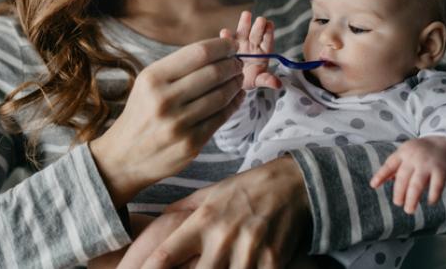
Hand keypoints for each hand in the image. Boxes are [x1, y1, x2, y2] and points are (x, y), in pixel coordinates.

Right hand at [90, 37, 245, 206]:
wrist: (124, 157)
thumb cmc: (141, 113)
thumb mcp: (148, 83)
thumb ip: (179, 67)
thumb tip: (218, 50)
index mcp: (153, 79)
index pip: (199, 53)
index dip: (222, 46)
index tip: (231, 45)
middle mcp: (164, 100)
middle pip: (214, 73)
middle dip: (233, 65)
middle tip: (238, 62)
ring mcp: (178, 124)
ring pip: (221, 95)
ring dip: (236, 83)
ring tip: (238, 78)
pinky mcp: (191, 144)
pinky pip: (221, 118)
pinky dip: (234, 104)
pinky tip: (237, 97)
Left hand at [140, 156, 311, 268]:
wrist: (292, 184)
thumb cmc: (245, 190)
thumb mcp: (210, 193)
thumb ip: (182, 212)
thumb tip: (153, 223)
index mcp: (203, 220)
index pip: (166, 254)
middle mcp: (223, 236)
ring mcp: (249, 250)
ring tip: (221, 267)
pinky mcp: (273, 260)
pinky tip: (245, 268)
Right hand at [220, 11, 280, 89]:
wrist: (232, 81)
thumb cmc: (250, 79)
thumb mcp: (258, 80)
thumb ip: (267, 80)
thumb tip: (278, 85)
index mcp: (262, 53)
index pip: (267, 42)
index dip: (269, 33)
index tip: (270, 24)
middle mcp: (252, 45)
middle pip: (256, 34)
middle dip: (258, 27)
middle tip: (261, 19)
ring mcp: (240, 44)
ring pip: (243, 32)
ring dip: (245, 23)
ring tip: (246, 14)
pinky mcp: (228, 45)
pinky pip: (227, 40)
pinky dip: (226, 36)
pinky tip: (224, 33)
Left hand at [370, 137, 445, 213]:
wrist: (445, 144)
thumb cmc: (420, 153)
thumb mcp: (405, 153)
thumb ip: (393, 167)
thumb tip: (376, 183)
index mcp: (403, 153)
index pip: (389, 165)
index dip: (381, 175)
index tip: (373, 185)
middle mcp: (414, 158)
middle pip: (403, 177)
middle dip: (399, 192)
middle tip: (398, 203)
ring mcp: (428, 164)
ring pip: (417, 184)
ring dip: (412, 199)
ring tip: (409, 210)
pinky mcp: (441, 171)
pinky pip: (436, 186)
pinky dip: (433, 196)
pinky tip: (430, 203)